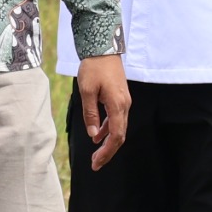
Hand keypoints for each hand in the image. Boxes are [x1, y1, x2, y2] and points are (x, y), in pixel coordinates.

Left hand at [74, 54, 131, 170]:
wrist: (103, 47)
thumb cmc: (93, 67)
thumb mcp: (86, 91)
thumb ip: (90, 114)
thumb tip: (93, 135)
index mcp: (117, 105)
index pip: (115, 136)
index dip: (107, 152)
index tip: (96, 163)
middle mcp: (124, 105)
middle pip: (120, 135)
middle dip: (108, 152)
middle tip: (95, 164)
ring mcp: (124, 101)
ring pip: (119, 128)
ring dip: (108, 142)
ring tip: (96, 154)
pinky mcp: (120, 97)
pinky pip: (116, 118)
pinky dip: (108, 129)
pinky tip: (97, 135)